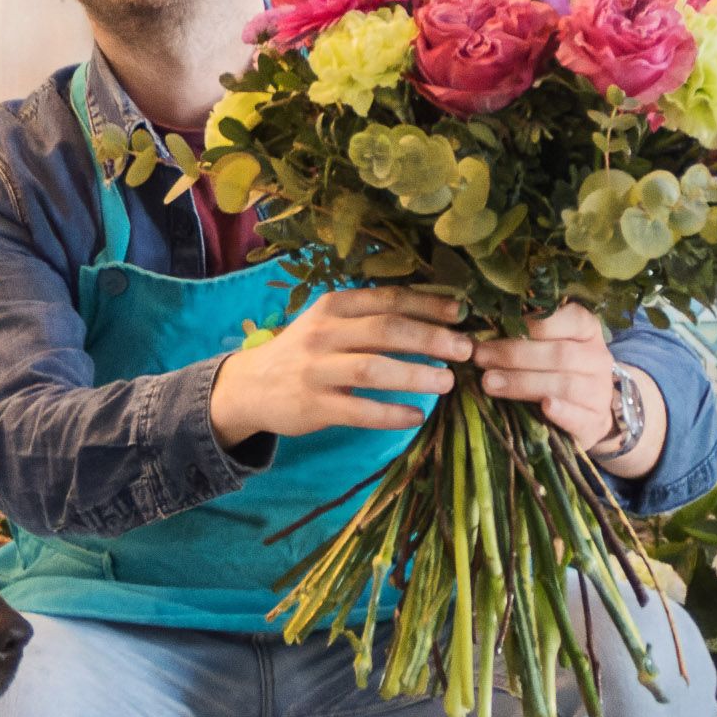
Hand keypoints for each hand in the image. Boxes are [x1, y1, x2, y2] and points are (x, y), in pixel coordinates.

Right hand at [210, 287, 469, 445]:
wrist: (250, 387)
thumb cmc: (304, 352)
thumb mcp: (328, 324)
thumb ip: (369, 318)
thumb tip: (435, 318)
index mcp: (333, 307)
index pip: (387, 300)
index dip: (427, 305)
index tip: (461, 313)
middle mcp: (323, 334)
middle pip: (385, 331)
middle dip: (431, 338)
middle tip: (466, 350)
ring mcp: (316, 370)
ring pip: (373, 369)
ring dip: (415, 375)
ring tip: (447, 382)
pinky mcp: (313, 406)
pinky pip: (359, 411)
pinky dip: (391, 414)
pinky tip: (416, 416)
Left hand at [472, 304, 662, 473]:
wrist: (584, 413)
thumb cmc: (555, 371)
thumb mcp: (545, 347)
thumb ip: (524, 337)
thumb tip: (481, 333)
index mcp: (587, 332)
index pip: (571, 318)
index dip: (536, 324)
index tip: (501, 327)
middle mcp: (598, 358)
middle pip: (560, 354)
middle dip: (515, 355)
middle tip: (480, 358)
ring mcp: (600, 391)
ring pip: (565, 384)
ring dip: (523, 383)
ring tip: (489, 383)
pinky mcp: (596, 421)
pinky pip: (581, 416)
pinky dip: (563, 412)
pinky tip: (545, 407)